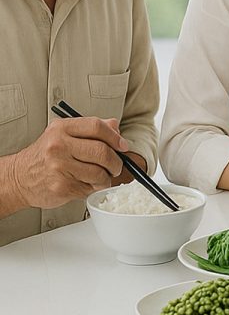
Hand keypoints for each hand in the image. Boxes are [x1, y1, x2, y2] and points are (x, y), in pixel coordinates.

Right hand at [10, 117, 127, 209]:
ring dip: (106, 178)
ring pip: (99, 173)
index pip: (97, 126)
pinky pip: (90, 188)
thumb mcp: (64, 134)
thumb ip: (91, 129)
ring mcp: (59, 167)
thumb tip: (116, 129)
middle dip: (115, 161)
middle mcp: (59, 146)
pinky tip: (86, 183)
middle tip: (116, 166)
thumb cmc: (45, 155)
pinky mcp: (62, 187)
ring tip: (101, 177)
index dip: (115, 137)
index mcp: (62, 128)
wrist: (20, 178)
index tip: (122, 146)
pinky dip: (94, 188)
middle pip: (102, 151)